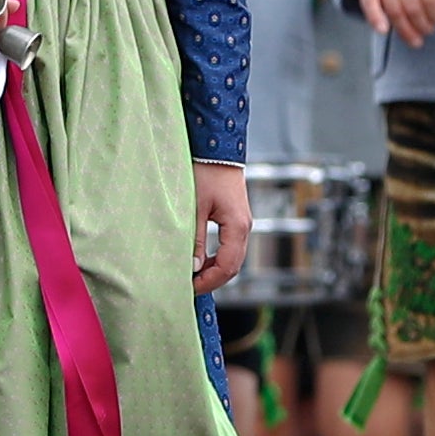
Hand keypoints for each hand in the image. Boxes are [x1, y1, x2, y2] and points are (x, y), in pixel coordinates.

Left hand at [194, 161, 249, 293]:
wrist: (217, 147)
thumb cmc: (205, 172)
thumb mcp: (195, 207)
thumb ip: (195, 239)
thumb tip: (193, 267)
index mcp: (237, 226)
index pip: (227, 266)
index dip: (209, 281)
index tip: (190, 288)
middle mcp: (244, 226)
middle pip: (233, 266)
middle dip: (213, 280)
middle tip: (190, 287)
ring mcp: (243, 222)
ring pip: (233, 257)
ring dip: (215, 270)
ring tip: (193, 275)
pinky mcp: (237, 218)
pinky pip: (231, 246)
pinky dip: (217, 258)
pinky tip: (201, 260)